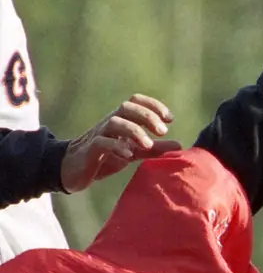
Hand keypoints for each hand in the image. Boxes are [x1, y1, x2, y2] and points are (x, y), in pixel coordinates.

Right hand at [61, 95, 181, 192]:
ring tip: (148, 145)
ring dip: (134, 131)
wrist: (72, 170)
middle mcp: (109, 123)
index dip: (153, 105)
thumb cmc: (105, 157)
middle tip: (163, 131)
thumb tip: (180, 145)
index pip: (135, 102)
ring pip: (114, 122)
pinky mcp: (89, 151)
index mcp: (121, 121)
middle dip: (147, 116)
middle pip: (126, 107)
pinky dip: (116, 146)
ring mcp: (98, 135)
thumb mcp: (133, 152)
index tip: (170, 119)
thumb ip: (155, 148)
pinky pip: (101, 142)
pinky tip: (129, 155)